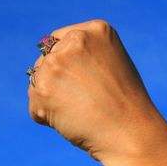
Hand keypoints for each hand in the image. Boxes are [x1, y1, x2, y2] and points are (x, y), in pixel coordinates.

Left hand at [27, 20, 166, 162]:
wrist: (131, 135)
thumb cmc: (127, 107)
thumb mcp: (113, 66)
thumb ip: (84, 57)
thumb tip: (49, 64)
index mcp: (96, 30)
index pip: (58, 42)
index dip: (68, 67)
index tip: (84, 85)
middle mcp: (74, 41)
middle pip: (45, 61)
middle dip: (59, 83)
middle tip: (86, 102)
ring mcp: (56, 64)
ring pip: (37, 83)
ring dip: (52, 101)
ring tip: (82, 112)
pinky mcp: (42, 89)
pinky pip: (35, 107)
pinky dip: (49, 119)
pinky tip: (73, 122)